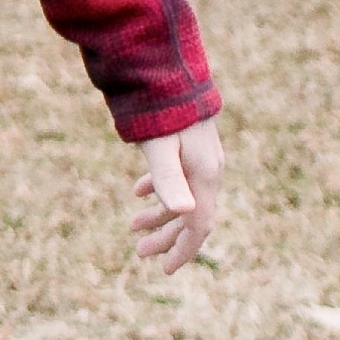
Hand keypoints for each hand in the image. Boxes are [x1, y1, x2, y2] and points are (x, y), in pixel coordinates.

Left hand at [128, 118, 222, 274]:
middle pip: (190, 216)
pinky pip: (178, 177)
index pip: (198, 225)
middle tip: (138, 253)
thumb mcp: (160, 147)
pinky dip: (158, 189)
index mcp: (204, 176)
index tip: (165, 271)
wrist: (168, 69)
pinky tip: (139, 192)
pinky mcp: (189, 145)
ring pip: (182, 196)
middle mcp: (207, 170)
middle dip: (165, 237)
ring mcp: (200, 157)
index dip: (183, 250)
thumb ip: (169, 179)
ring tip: (132, 226)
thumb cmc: (163, 110)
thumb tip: (184, 211)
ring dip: (158, 215)